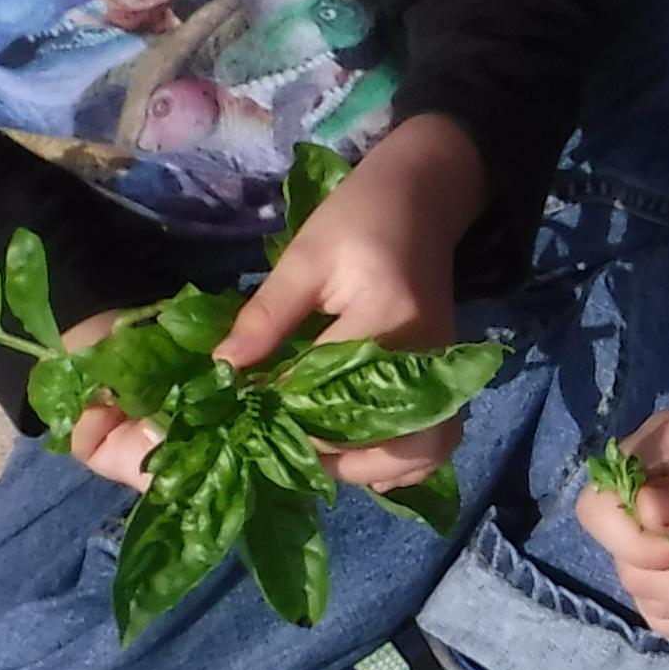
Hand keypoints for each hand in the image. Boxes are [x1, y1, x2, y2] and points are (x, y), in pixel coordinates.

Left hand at [217, 119, 483, 493]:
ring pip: (411, 455)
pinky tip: (357, 459)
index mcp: (384, 321)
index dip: (277, 415)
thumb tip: (222, 370)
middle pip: (374, 441)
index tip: (237, 422)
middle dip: (318, 454)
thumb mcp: (303, 256)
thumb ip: (265, 317)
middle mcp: (424, 361)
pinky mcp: (446, 387)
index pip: (323, 390)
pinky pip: (431, 448)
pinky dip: (397, 466)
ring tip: (313, 453)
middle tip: (272, 445)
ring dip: (360, 468)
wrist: (423, 201)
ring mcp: (441, 379)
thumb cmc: (359, 218)